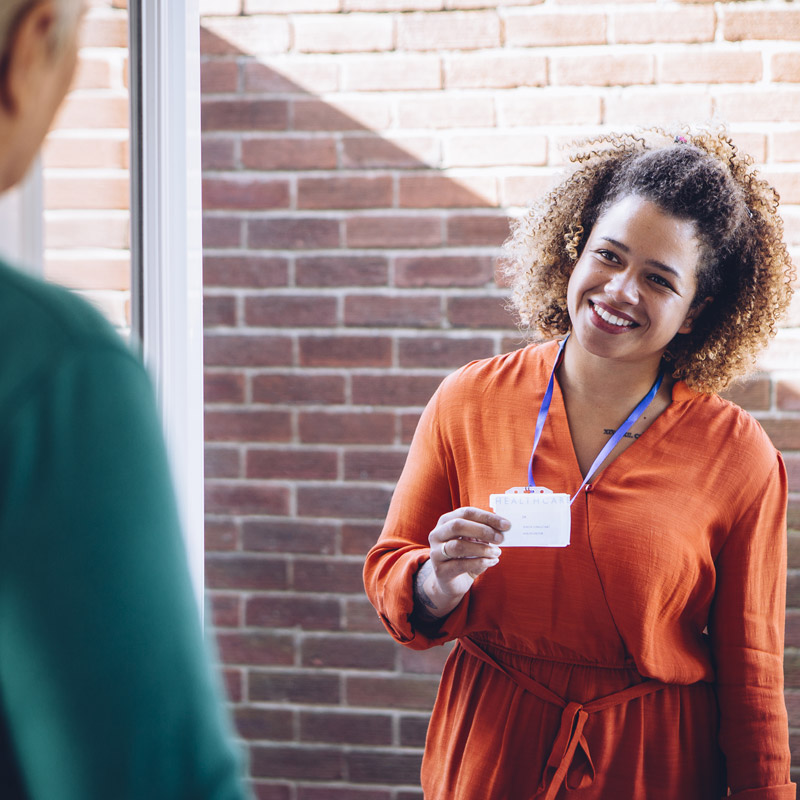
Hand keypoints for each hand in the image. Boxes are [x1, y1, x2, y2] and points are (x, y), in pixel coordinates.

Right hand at [413, 507, 507, 621]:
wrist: (451, 582)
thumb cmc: (466, 556)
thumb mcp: (474, 541)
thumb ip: (485, 532)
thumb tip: (503, 527)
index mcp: (446, 521)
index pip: (466, 513)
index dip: (487, 517)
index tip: (506, 525)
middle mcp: (437, 534)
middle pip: (458, 525)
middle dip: (482, 530)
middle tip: (500, 538)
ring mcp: (436, 552)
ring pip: (458, 546)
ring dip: (482, 549)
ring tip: (497, 552)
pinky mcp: (440, 570)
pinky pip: (461, 564)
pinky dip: (480, 562)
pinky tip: (492, 562)